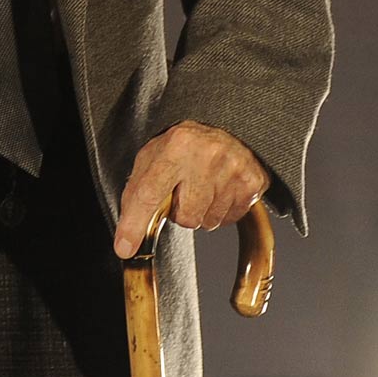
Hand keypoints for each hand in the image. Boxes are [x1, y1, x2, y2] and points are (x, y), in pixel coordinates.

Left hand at [113, 119, 268, 257]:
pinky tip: (218, 189)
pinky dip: (220, 211)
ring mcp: (233, 170)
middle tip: (182, 189)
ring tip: (201, 186)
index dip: (134, 224)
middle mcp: (206, 156)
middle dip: (180, 212)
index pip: (149, 193)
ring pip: (207, 222)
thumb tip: (125, 236)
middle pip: (185, 217)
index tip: (124, 248)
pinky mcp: (253, 183)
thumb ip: (138, 192)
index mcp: (175, 146)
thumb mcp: (152, 157)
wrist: (226, 127)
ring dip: (201, 212)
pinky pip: (229, 220)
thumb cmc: (182, 146)